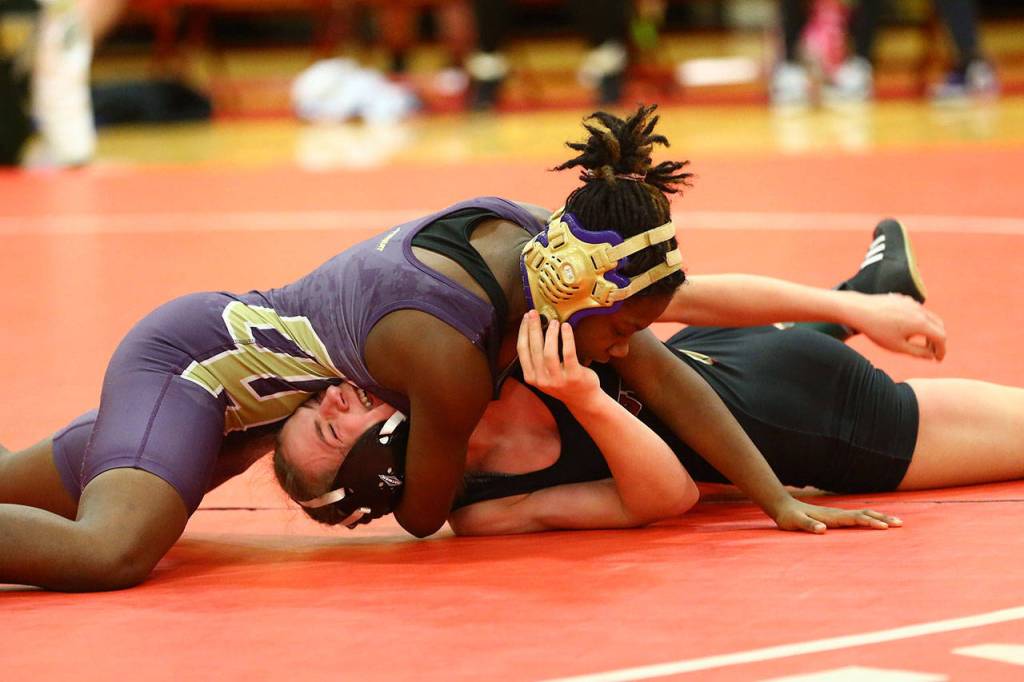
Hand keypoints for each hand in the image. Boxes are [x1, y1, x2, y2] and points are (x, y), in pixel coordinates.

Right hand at [518, 310, 600, 406]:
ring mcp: (557, 380)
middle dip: (533, 328)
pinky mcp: (573, 376)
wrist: (583, 399)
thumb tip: (534, 329)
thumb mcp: (544, 375)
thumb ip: (536, 359)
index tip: (525, 318)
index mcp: (531, 377)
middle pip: (534, 349)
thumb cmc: (563, 381)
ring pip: (549, 352)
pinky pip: (568, 353)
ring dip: (550, 334)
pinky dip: (566, 338)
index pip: (522, 350)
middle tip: (534, 313)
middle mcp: (541, 380)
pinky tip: (566, 327)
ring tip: (554, 321)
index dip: (523, 332)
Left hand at [772, 497, 901, 533]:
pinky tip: (876, 522)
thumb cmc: (789, 517)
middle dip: (882, 519)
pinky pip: (857, 517)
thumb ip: (808, 525)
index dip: (870, 523)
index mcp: (832, 517)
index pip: (855, 519)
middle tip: (900, 524)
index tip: (884, 527)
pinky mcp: (836, 517)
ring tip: (896, 522)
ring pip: (863, 514)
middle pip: (865, 515)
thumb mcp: (795, 523)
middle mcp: (838, 514)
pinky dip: (871, 518)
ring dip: (879, 517)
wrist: (783, 506)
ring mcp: (838, 514)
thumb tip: (823, 529)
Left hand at [847, 292, 945, 360]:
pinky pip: (917, 310)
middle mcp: (920, 310)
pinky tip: (909, 329)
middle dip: (938, 340)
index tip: (938, 359)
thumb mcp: (898, 347)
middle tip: (931, 352)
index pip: (941, 337)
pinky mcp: (903, 299)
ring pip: (929, 316)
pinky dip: (920, 320)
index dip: (942, 350)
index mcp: (921, 323)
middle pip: (938, 326)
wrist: (858, 310)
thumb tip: (931, 356)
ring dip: (929, 329)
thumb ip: (918, 352)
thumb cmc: (877, 330)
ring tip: (921, 342)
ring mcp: (912, 302)